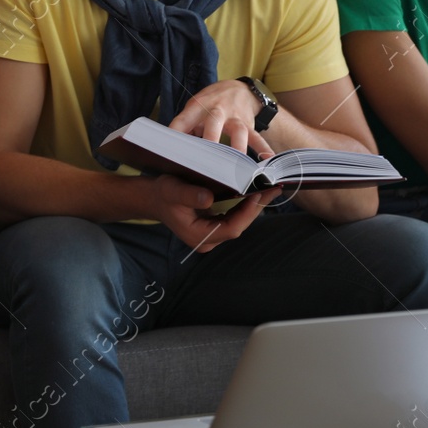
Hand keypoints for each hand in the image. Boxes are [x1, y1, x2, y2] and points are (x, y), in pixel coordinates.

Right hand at [144, 173, 277, 253]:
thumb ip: (188, 195)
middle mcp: (207, 240)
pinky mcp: (214, 226)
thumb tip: (209, 198)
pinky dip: (245, 204)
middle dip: (256, 207)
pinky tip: (256, 191)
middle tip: (273, 188)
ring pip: (239, 222)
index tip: (258, 194)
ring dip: (254, 205)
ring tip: (270, 187)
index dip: (247, 213)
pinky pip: (234, 217)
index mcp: (198, 236)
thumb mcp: (171, 190)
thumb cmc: (162, 194)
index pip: (230, 229)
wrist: (154, 198)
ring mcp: (212, 235)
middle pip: (239, 226)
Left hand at [168, 79, 274, 158]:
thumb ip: (184, 129)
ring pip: (238, 131)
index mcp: (197, 107)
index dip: (175, 132)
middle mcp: (217, 111)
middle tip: (207, 159)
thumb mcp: (193, 110)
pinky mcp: (248, 124)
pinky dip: (262, 147)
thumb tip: (170, 152)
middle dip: (210, 138)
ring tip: (239, 165)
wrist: (237, 89)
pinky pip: (256, 137)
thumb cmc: (209, 104)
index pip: (183, 120)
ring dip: (238, 147)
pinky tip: (267, 158)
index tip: (169, 149)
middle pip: (213, 123)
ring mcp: (234, 118)